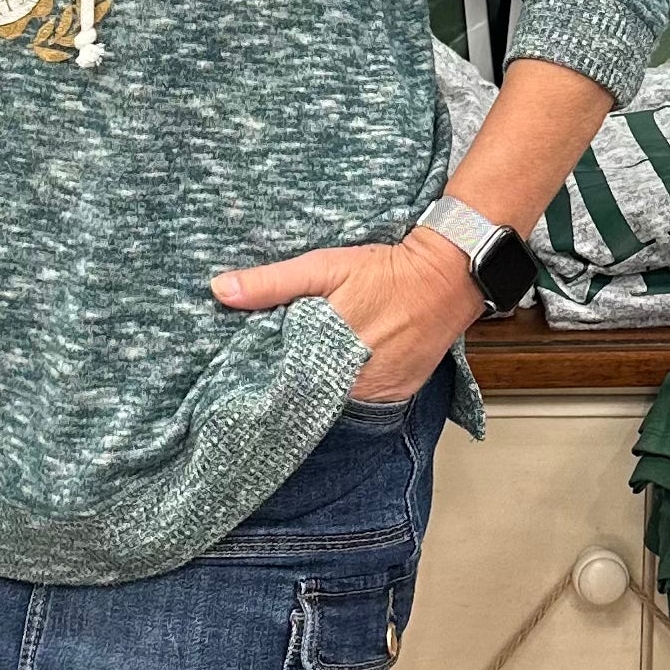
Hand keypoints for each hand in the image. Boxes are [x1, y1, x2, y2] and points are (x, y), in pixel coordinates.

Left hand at [212, 228, 479, 400]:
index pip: (283, 389)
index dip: (263, 386)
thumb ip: (272, 283)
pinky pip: (364, 400)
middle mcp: (355, 387)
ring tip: (307, 368)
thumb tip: (221, 290)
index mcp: (330, 358)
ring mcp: (380, 394)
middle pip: (309, 397)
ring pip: (336, 401)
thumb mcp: (324, 267)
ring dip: (321, 388)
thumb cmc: (386, 272)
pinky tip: (342, 369)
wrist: (448, 278)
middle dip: (291, 386)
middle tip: (274, 371)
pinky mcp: (398, 394)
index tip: (243, 383)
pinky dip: (349, 388)